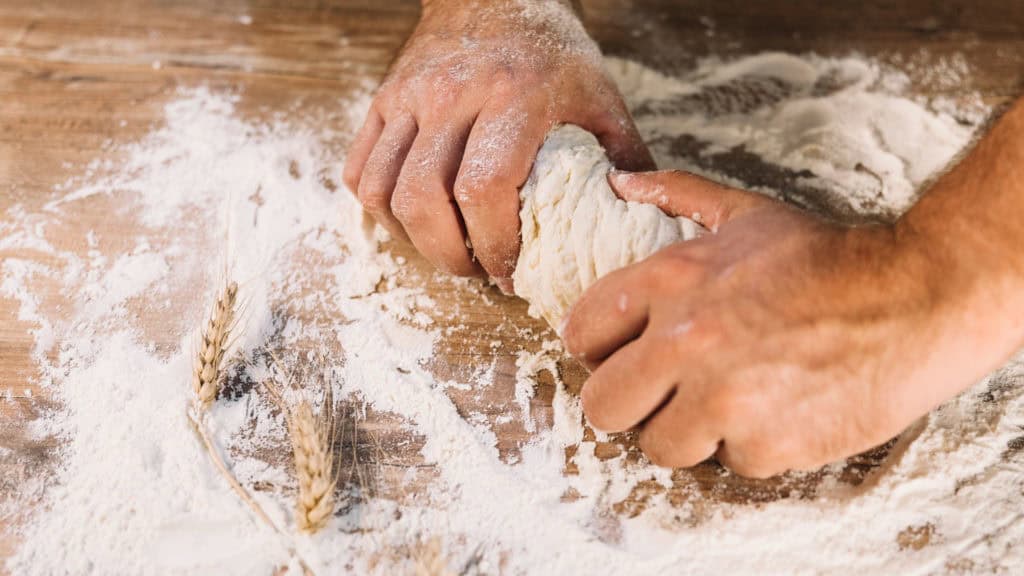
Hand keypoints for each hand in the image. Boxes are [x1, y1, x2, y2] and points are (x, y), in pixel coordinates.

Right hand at [342, 0, 653, 290]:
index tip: (512, 272)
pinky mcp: (382, 100)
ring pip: (383, 191)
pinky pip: (359, 171)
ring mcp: (409, 96)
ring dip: (412, 239)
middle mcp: (451, 94)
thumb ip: (624, 160)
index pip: (483, 189)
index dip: (494, 246)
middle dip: (449, 255)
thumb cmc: (553, 53)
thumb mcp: (601, 98)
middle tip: (478, 270)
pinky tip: (415, 220)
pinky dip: (379, 210)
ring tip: (448, 249)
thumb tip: (637, 223)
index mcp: (514, 95)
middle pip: (423, 200)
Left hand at [562, 170, 982, 477]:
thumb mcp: (748, 214)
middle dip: (628, 404)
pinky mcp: (764, 444)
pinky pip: (727, 462)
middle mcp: (684, 342)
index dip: (597, 350)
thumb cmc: (827, 257)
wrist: (916, 299)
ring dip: (687, 431)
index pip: (580, 334)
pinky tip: (777, 410)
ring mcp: (723, 399)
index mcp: (669, 282)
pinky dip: (748, 445)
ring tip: (726, 402)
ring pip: (659, 446)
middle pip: (602, 406)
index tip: (622, 355)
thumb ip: (678, 195)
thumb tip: (620, 183)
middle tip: (663, 393)